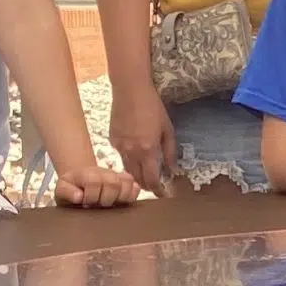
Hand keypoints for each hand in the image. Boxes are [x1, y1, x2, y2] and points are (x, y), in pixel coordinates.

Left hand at [52, 159, 140, 207]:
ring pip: (127, 182)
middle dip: (106, 199)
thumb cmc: (71, 189)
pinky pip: (136, 187)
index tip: (85, 204)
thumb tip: (79, 196)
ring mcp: (117, 177)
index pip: (94, 180)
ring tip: (110, 204)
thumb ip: (66, 191)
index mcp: (87, 173)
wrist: (79, 182)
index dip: (90, 196)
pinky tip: (120, 202)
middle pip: (113, 182)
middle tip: (99, 205)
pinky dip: (131, 196)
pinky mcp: (127, 184)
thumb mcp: (60, 190)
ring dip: (119, 197)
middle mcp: (104, 172)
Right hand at [109, 78, 177, 194]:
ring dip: (137, 175)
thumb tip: (172, 170)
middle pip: (137, 178)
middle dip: (146, 185)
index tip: (162, 195)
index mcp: (148, 150)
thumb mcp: (167, 129)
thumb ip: (169, 152)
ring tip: (145, 174)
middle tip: (155, 187)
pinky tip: (135, 152)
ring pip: (128, 169)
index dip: (157, 190)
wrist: (130, 90)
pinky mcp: (112, 140)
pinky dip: (129, 159)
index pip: (151, 179)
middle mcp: (132, 152)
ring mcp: (119, 147)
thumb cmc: (153, 107)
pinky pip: (121, 156)